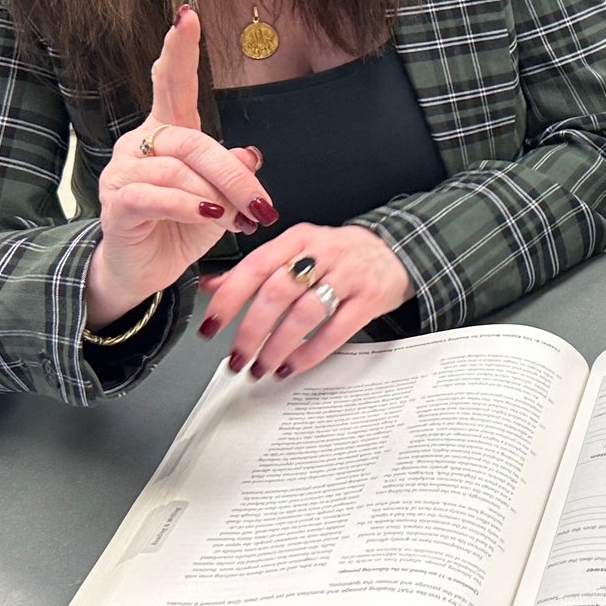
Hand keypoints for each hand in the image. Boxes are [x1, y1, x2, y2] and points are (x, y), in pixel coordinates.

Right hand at [86, 6, 275, 326]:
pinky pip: (156, 196)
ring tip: (238, 221)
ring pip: (178, 170)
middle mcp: (142, 144)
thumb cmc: (181, 228)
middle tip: (263, 205)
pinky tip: (209, 217)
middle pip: (193, 141)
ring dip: (217, 197)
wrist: (144, 271)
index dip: (178, 51)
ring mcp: (124, 173)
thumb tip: (251, 152)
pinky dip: (190, 207)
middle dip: (234, 173)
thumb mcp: (219, 198)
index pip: (171, 84)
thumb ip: (232, 171)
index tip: (186, 16)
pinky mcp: (117, 204)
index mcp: (167, 133)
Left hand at [198, 222, 411, 379]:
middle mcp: (321, 253)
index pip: (255, 266)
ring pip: (305, 314)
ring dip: (278, 346)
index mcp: (297, 239)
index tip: (211, 326)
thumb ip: (254, 269)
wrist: (395, 251)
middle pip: (277, 293)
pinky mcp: (369, 298)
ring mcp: (348, 275)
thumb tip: (210, 286)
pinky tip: (293, 365)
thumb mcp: (296, 251)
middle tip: (236, 357)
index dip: (229, 298)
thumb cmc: (338, 255)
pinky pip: (337, 330)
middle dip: (251, 331)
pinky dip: (311, 352)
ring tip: (262, 366)